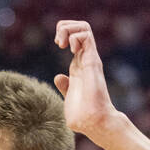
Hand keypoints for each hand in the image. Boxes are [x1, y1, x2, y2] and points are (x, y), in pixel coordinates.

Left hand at [52, 20, 121, 140]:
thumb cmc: (82, 115)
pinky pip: (86, 36)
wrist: (92, 122)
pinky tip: (70, 48)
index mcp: (79, 66)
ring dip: (69, 28)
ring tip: (62, 43)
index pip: (76, 38)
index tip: (57, 44)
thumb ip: (66, 87)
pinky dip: (75, 35)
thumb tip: (58, 77)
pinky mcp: (92, 61)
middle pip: (80, 28)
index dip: (64, 33)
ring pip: (84, 27)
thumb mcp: (69, 98)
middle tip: (59, 41)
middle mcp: (86, 60)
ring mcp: (90, 59)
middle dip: (65, 26)